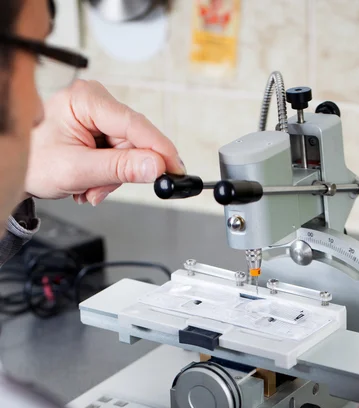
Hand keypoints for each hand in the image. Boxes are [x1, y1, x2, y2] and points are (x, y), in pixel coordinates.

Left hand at [25, 80, 184, 205]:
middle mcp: (94, 102)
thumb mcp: (78, 169)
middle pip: (133, 141)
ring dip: (112, 177)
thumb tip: (155, 166)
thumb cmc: (33, 161)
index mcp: (86, 99)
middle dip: (120, 171)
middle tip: (98, 189)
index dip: (159, 149)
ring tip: (86, 186)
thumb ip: (120, 168)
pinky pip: (119, 155)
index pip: (135, 124)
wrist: (14, 169)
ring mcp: (97, 116)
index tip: (175, 169)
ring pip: (128, 153)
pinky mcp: (99, 130)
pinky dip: (108, 174)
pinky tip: (89, 179)